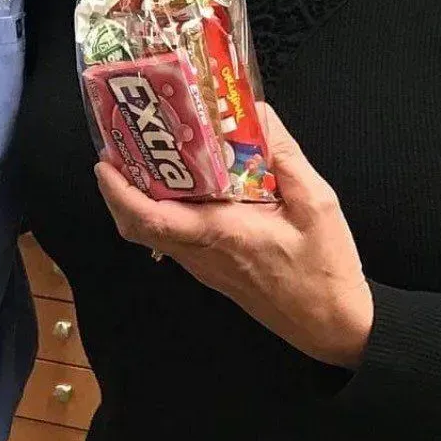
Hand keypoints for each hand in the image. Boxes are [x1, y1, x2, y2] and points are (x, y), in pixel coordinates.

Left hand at [95, 104, 373, 367]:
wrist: (335, 326)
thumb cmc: (327, 271)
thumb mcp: (317, 202)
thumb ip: (285, 155)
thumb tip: (259, 113)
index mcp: (222, 234)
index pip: (153, 219)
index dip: (121, 192)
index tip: (105, 163)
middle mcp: (203, 253)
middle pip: (139, 226)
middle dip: (119, 189)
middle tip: (119, 148)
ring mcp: (205, 266)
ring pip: (153, 233)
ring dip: (139, 198)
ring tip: (145, 156)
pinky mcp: (213, 270)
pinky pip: (174, 237)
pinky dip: (164, 210)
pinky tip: (183, 184)